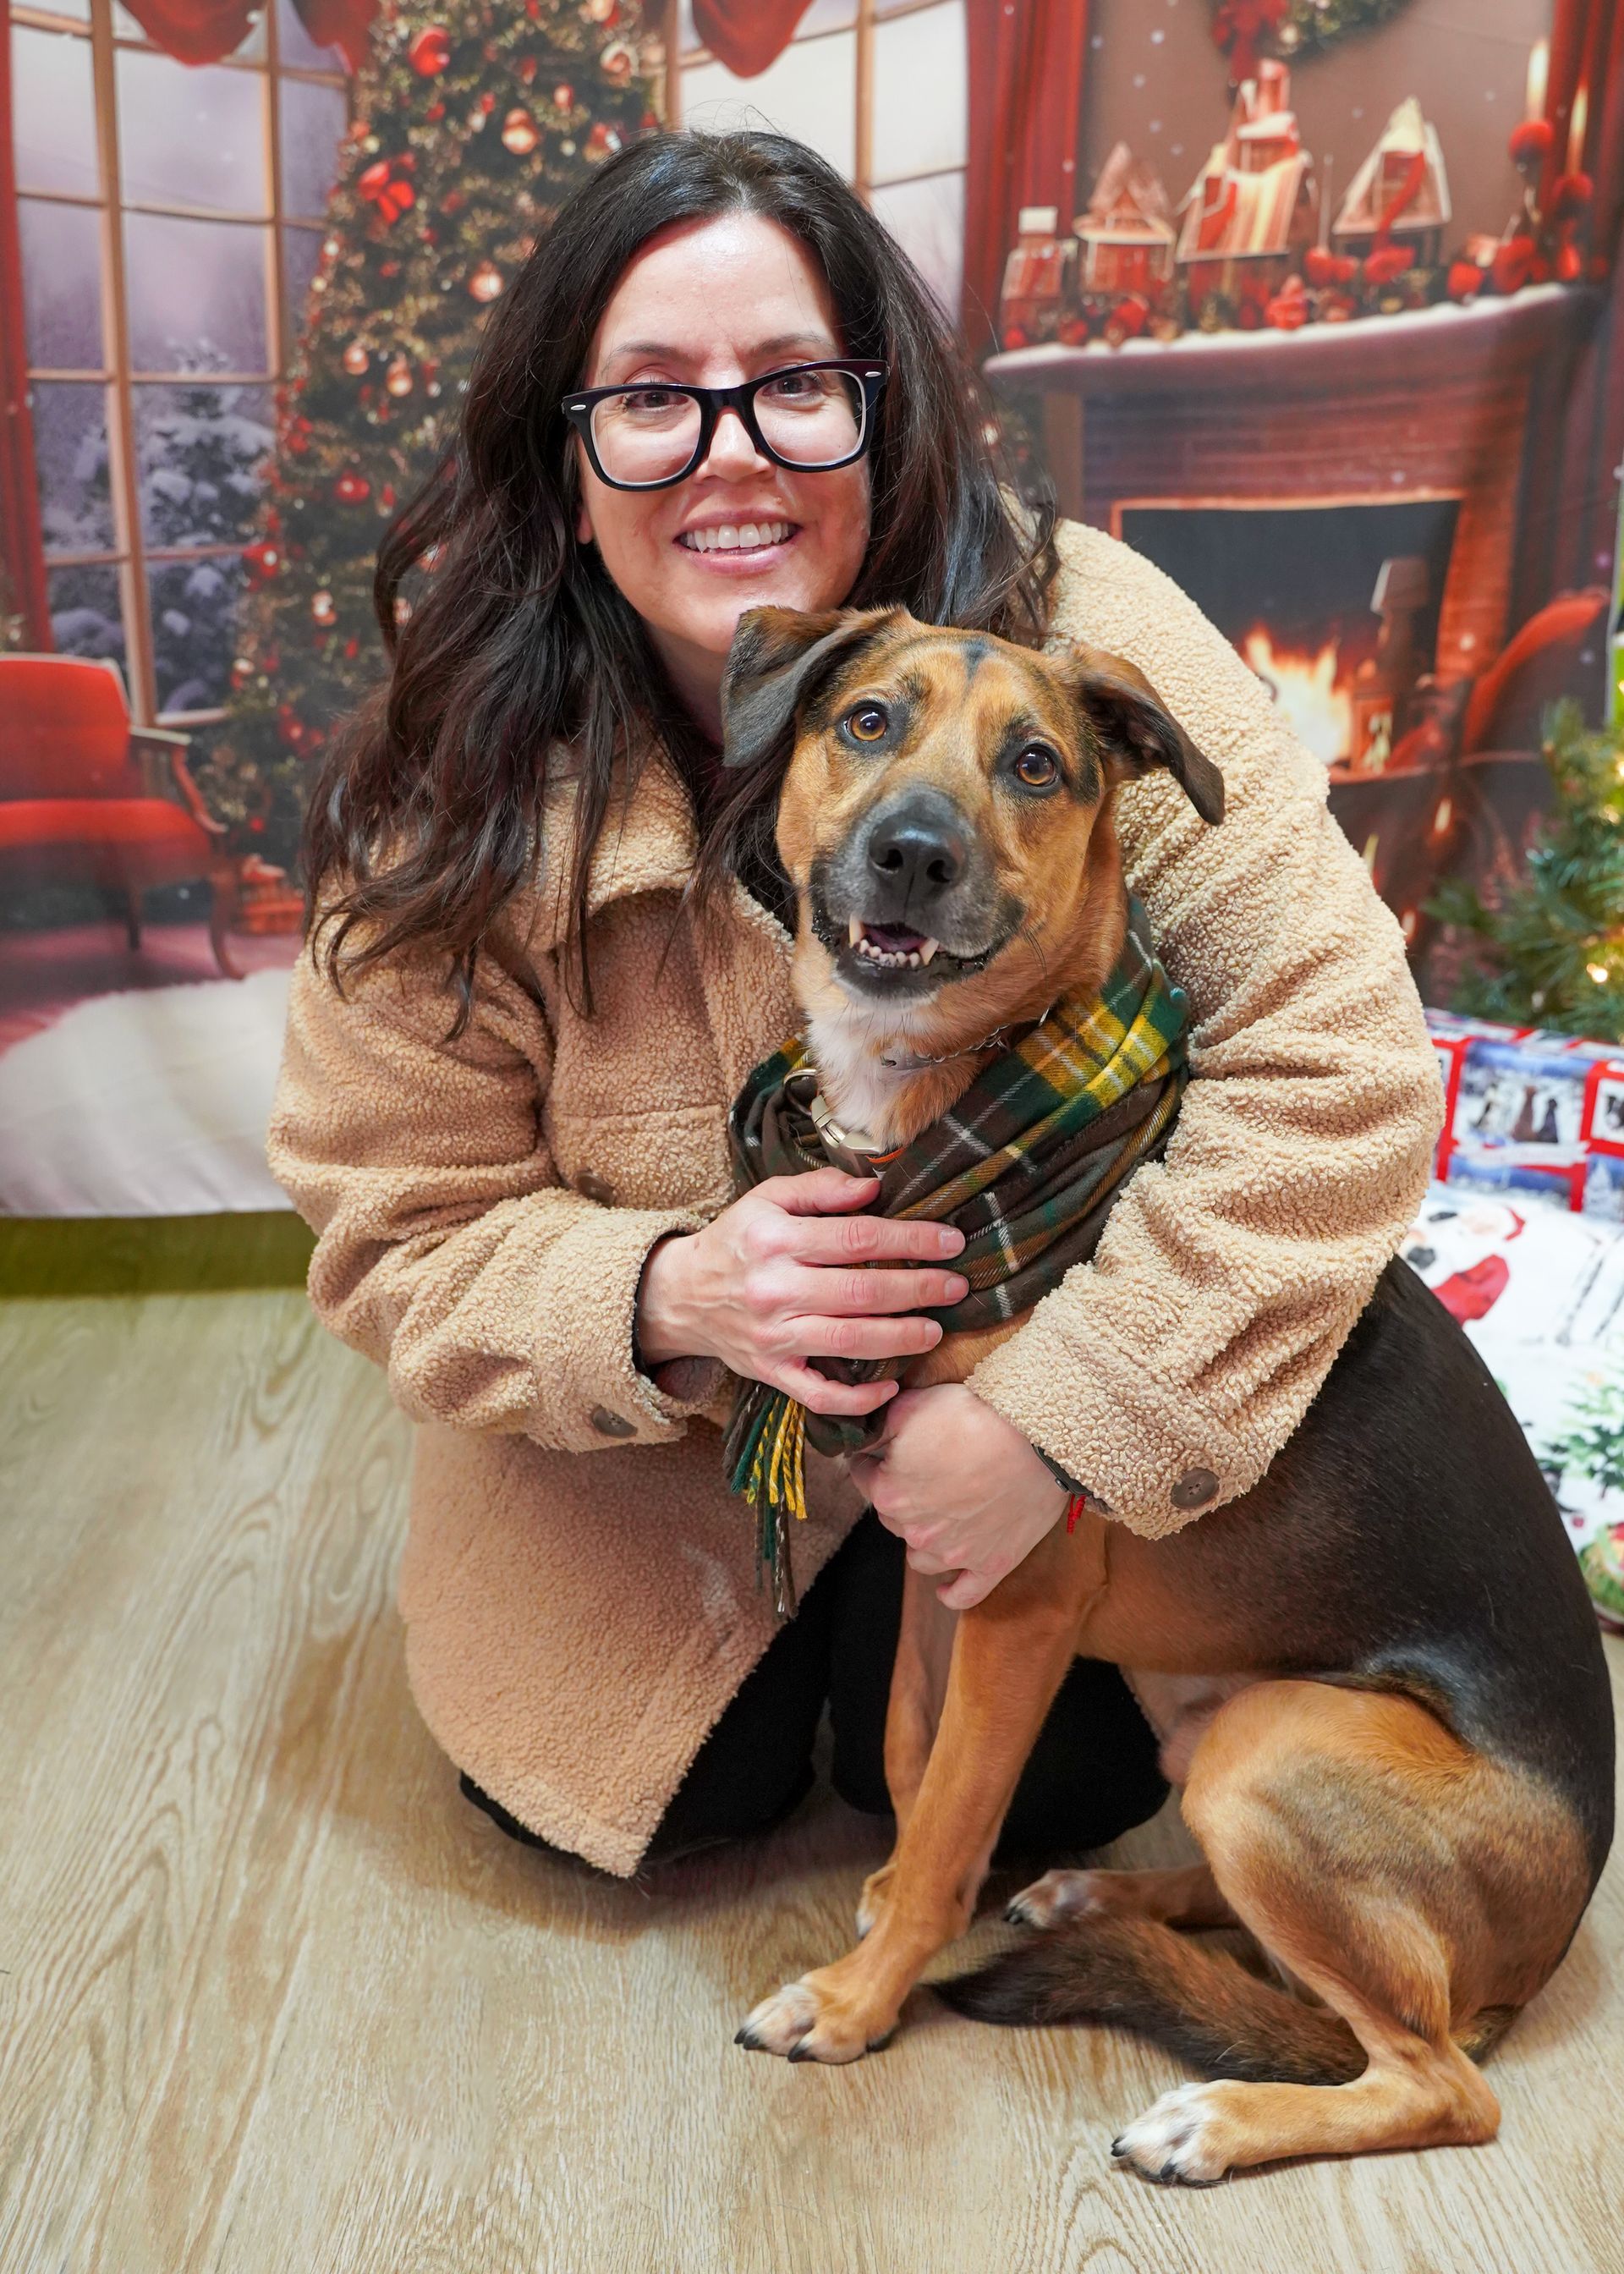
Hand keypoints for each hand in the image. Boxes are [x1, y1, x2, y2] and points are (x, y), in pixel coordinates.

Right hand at [635, 1169, 968, 1419]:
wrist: (680, 1295)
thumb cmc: (736, 1241)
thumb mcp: (767, 1199)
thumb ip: (820, 1189)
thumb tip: (874, 1187)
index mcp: (776, 1240)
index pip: (858, 1238)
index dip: (911, 1239)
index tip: (950, 1241)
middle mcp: (775, 1290)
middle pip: (861, 1292)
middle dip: (918, 1289)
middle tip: (956, 1287)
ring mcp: (772, 1337)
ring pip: (847, 1341)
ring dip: (899, 1338)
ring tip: (935, 1331)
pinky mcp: (770, 1372)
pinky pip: (819, 1395)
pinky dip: (857, 1399)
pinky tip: (891, 1388)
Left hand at [847, 1383, 1068, 1610]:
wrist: (1036, 1438)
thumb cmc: (974, 1416)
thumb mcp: (911, 1407)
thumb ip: (878, 1429)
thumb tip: (863, 1440)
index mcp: (890, 1493)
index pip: (863, 1478)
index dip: (874, 1460)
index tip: (889, 1450)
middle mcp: (916, 1530)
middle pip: (892, 1517)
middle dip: (902, 1496)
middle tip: (926, 1472)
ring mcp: (953, 1553)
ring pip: (920, 1556)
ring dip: (924, 1538)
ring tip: (941, 1516)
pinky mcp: (990, 1565)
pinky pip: (962, 1594)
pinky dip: (951, 1591)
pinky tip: (946, 1585)